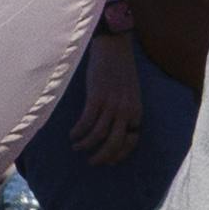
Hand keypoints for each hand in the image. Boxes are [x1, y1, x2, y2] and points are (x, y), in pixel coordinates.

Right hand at [71, 27, 145, 160]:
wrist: (114, 48)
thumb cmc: (120, 71)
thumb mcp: (130, 94)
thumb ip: (125, 112)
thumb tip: (114, 131)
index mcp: (136, 111)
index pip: (131, 142)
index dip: (118, 155)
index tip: (107, 161)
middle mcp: (126, 110)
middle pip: (114, 143)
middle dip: (101, 156)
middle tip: (91, 162)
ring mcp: (112, 104)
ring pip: (98, 135)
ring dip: (85, 145)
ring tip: (77, 147)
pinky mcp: (97, 97)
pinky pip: (86, 122)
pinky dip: (78, 132)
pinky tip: (72, 134)